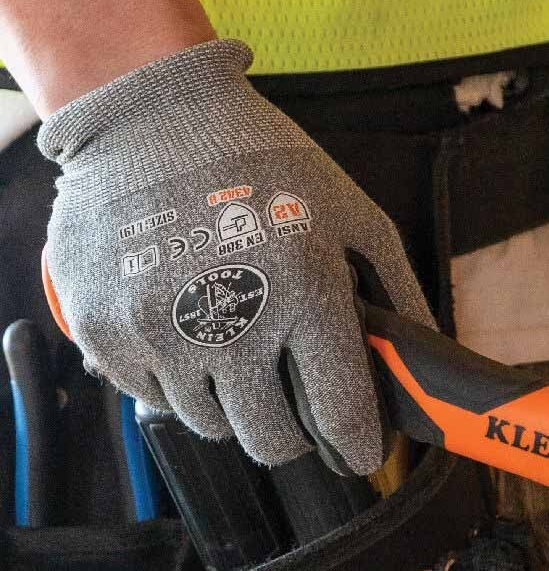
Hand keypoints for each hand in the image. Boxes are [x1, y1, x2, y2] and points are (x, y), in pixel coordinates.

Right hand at [41, 39, 433, 470]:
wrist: (150, 115)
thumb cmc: (265, 162)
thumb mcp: (354, 213)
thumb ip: (397, 290)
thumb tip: (420, 359)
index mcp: (304, 292)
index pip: (340, 412)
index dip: (356, 446)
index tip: (358, 455)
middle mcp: (231, 324)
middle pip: (270, 440)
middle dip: (291, 436)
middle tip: (292, 412)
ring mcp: (160, 333)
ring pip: (212, 425)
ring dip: (232, 405)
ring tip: (234, 351)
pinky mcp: (105, 332)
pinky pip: (152, 398)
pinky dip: (177, 381)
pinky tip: (186, 333)